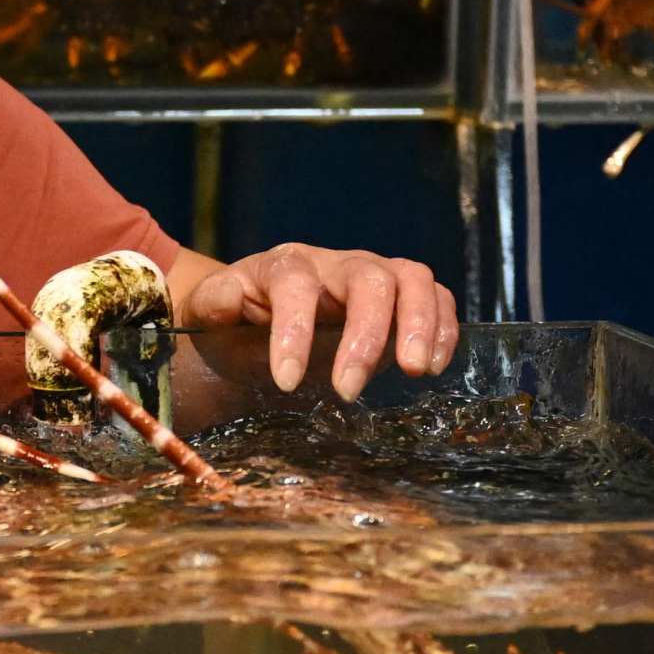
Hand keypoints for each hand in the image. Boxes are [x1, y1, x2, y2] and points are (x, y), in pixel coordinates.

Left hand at [178, 242, 456, 400]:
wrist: (258, 315)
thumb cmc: (236, 318)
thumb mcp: (210, 312)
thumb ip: (214, 304)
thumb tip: (228, 299)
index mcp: (285, 266)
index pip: (296, 284)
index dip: (294, 331)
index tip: (287, 382)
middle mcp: (336, 264)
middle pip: (368, 278)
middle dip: (365, 334)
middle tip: (349, 389)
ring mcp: (375, 275)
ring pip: (412, 279)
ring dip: (419, 325)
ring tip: (414, 371)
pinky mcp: (402, 295)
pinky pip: (437, 297)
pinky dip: (443, 328)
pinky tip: (432, 367)